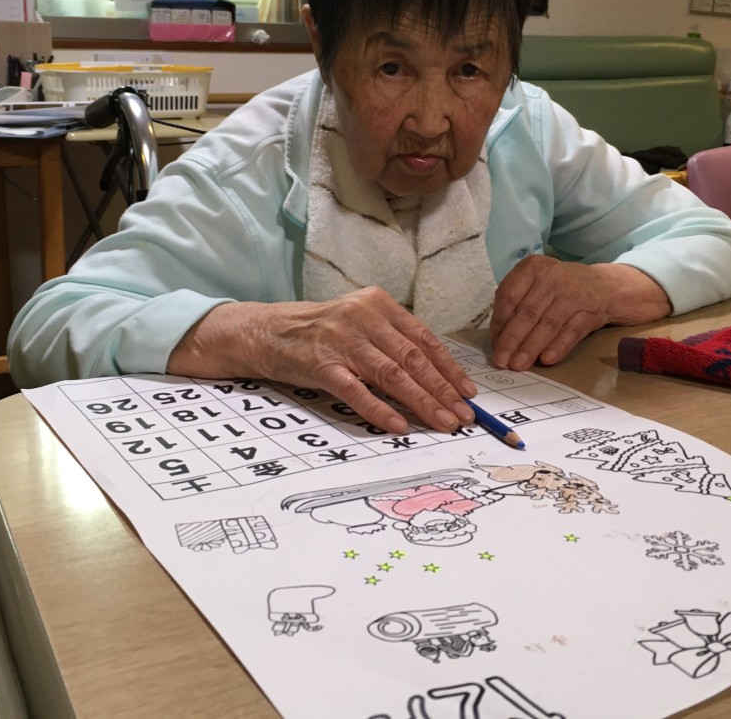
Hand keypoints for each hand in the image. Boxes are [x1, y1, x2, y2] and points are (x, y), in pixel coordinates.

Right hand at [168, 288, 476, 434]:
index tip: (468, 393)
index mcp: (377, 304)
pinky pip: (356, 391)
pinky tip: (398, 426)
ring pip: (392, 375)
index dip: (449, 369)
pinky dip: (379, 410)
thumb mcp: (357, 323)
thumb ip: (391, 340)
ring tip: (444, 423)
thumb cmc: (316, 331)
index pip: (424, 339)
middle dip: (444, 390)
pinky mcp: (321, 364)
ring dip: (423, 403)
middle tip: (465, 416)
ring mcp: (341, 340)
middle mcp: (362, 317)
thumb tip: (434, 375)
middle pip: (413, 359)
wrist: (263, 330)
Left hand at [490, 257, 670, 370]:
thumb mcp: (535, 284)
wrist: (603, 285)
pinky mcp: (591, 310)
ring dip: (531, 347)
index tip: (495, 344)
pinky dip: (558, 347)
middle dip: (512, 340)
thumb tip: (498, 340)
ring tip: (518, 365)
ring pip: (547, 324)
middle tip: (501, 361)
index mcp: (533, 267)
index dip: (499, 323)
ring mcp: (574, 293)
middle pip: (527, 313)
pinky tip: (546, 360)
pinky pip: (571, 332)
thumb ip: (516, 305)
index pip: (509, 295)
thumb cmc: (558, 288)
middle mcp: (553, 276)